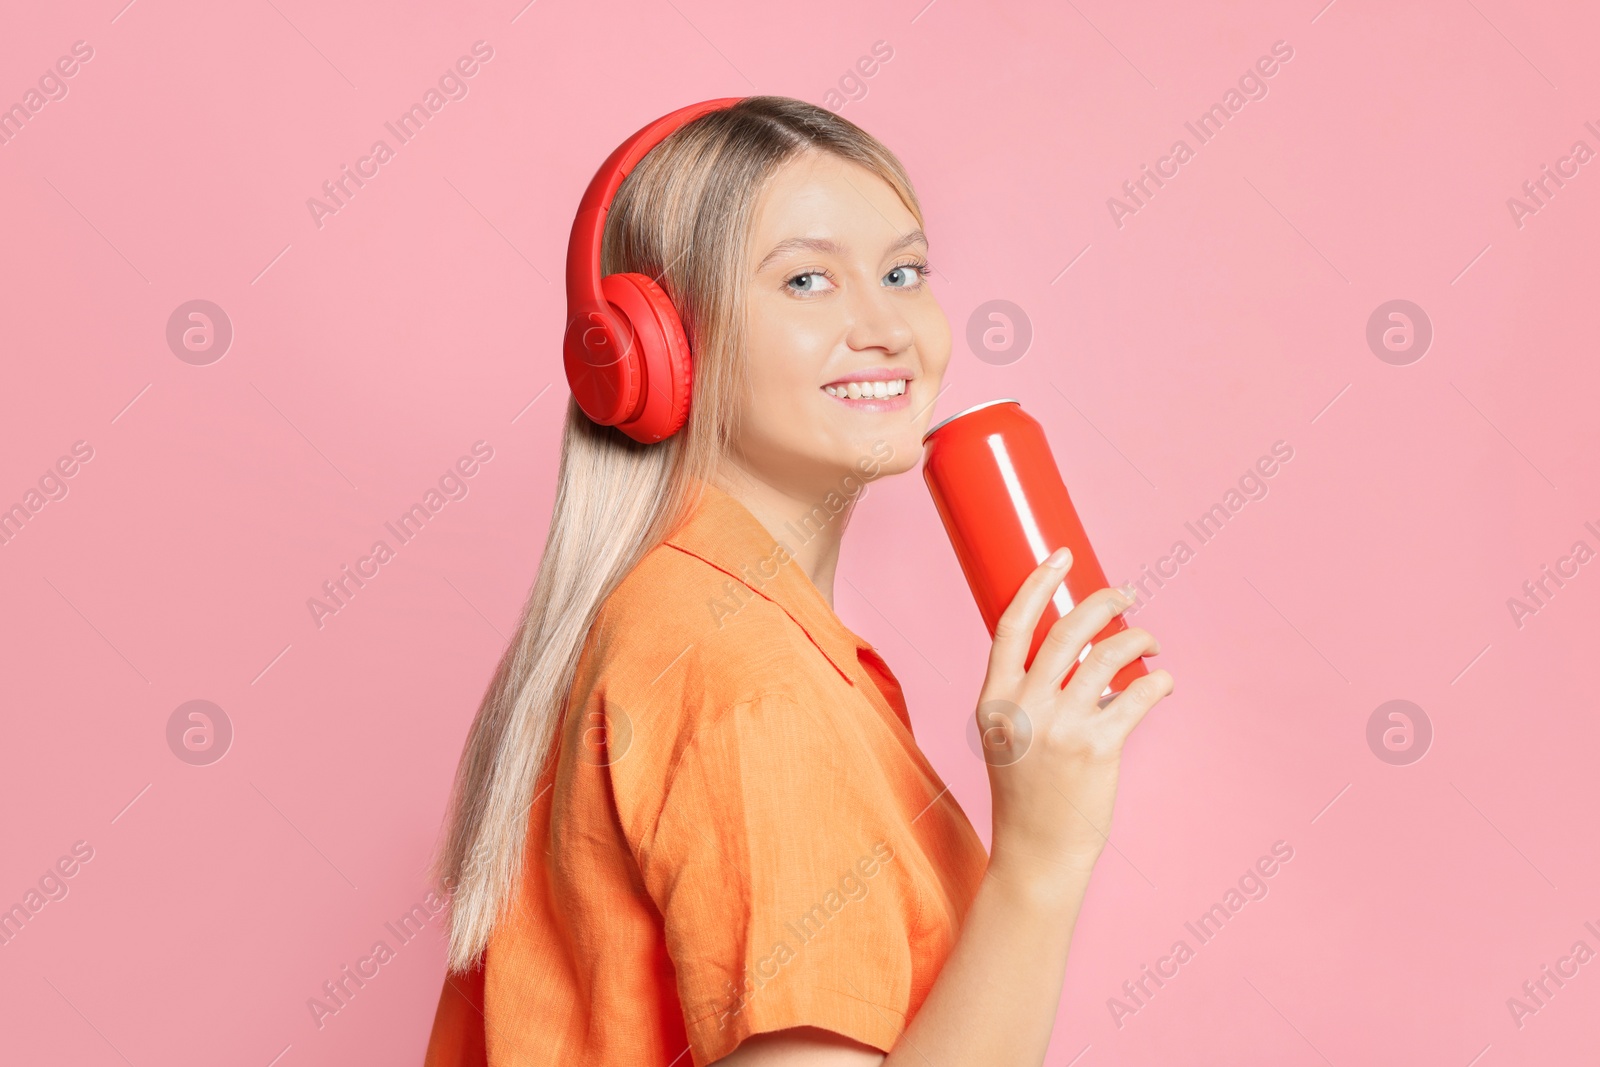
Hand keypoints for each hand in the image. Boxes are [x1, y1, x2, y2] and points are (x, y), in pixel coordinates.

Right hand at [975, 548, 1173, 896]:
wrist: (1037, 851)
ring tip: (1150, 642)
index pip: (1011, 625)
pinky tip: (1163, 684)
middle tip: (1126, 595)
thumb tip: (1084, 648)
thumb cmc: (1028, 792)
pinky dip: (1159, 682)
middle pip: (1068, 630)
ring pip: (1109, 656)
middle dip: (1103, 602)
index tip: (1060, 556)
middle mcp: (1024, 707)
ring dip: (1139, 639)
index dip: (1038, 584)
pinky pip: (1139, 695)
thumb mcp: (1009, 736)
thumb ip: (1030, 693)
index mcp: (994, 700)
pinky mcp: (1099, 747)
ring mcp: (1061, 726)